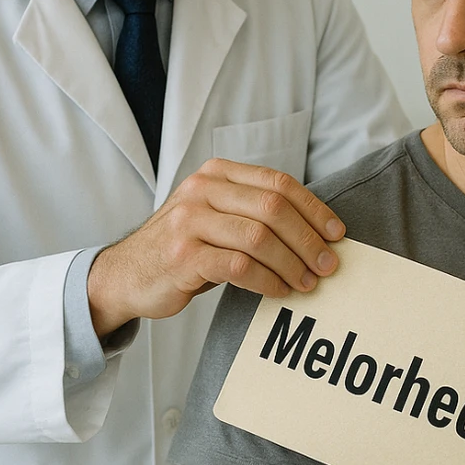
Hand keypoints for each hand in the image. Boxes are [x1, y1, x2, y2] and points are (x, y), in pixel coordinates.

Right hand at [87, 159, 344, 336]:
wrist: (127, 274)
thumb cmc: (183, 247)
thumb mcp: (214, 215)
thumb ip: (252, 211)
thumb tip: (315, 230)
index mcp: (216, 174)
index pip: (278, 183)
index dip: (314, 209)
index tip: (336, 234)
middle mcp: (202, 191)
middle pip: (273, 207)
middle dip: (308, 239)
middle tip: (328, 264)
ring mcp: (189, 222)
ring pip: (259, 237)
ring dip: (292, 263)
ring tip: (307, 282)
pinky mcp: (183, 256)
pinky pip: (240, 267)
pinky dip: (268, 281)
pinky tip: (278, 291)